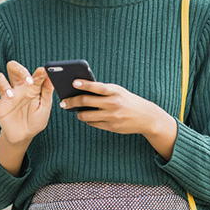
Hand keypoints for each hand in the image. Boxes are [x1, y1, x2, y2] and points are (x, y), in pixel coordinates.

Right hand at [0, 60, 53, 146]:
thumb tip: (52, 77)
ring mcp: (7, 95)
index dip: (39, 72)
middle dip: (18, 69)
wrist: (24, 136)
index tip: (44, 73)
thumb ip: (47, 92)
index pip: (34, 73)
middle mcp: (18, 88)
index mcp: (31, 87)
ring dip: (3, 84)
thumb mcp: (45, 107)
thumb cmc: (36, 120)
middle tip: (27, 81)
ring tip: (11, 96)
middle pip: (13, 67)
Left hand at [60, 80, 177, 159]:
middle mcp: (113, 103)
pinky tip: (87, 117)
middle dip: (72, 102)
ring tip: (76, 111)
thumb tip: (82, 89)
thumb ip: (103, 90)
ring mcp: (112, 116)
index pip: (97, 86)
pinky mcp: (111, 127)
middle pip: (86, 102)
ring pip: (86, 115)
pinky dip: (87, 120)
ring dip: (78, 113)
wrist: (145, 117)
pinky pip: (92, 124)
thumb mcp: (118, 91)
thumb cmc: (127, 100)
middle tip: (64, 102)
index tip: (73, 82)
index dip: (85, 84)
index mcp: (115, 91)